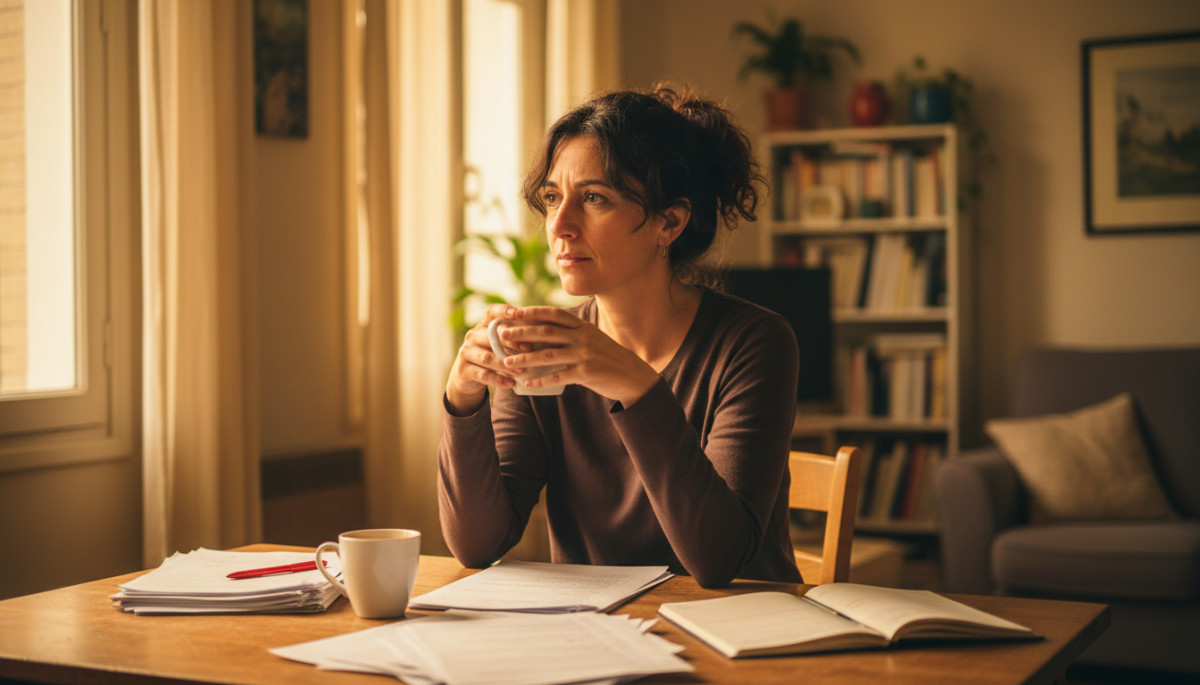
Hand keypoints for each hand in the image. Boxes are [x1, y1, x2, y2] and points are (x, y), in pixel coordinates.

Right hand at [445, 304, 524, 414]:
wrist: (468, 376)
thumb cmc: (493, 355)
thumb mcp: (501, 343)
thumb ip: (515, 337)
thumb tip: (544, 332)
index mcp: (483, 325)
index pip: (491, 312)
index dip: (503, 311)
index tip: (517, 313)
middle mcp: (472, 336)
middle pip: (490, 336)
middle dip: (510, 342)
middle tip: (528, 348)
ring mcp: (466, 352)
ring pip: (487, 357)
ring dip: (506, 364)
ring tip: (522, 370)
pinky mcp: (464, 370)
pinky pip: (483, 375)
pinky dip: (499, 380)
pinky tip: (512, 383)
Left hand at [494, 306, 660, 406]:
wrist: (633, 376)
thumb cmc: (608, 358)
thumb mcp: (592, 340)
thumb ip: (571, 334)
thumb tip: (542, 333)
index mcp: (582, 326)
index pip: (554, 314)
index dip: (532, 312)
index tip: (513, 312)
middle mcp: (583, 336)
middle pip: (546, 331)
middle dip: (522, 332)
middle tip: (502, 335)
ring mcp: (585, 354)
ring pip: (548, 354)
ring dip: (525, 357)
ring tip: (508, 362)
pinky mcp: (586, 372)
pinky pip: (558, 376)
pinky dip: (541, 380)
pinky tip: (527, 383)